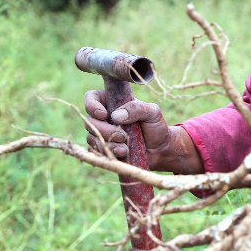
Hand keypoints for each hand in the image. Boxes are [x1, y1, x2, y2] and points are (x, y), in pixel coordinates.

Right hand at [83, 90, 201, 173]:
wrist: (160, 149)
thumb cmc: (155, 126)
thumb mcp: (152, 112)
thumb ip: (136, 108)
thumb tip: (115, 116)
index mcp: (112, 102)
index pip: (91, 97)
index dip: (92, 105)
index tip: (104, 114)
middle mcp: (103, 118)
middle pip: (90, 121)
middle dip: (104, 130)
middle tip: (123, 136)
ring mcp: (101, 134)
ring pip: (91, 138)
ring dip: (109, 143)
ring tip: (126, 147)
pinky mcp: (103, 149)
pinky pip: (96, 152)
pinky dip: (109, 153)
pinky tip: (123, 153)